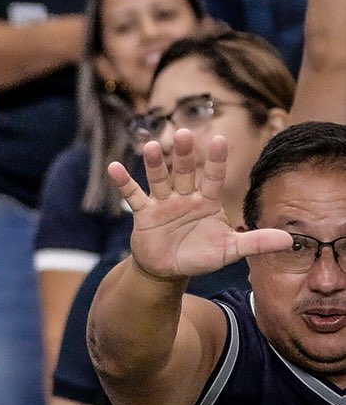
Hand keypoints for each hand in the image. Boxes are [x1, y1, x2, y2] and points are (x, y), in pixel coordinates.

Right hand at [109, 131, 291, 281]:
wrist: (168, 270)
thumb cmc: (200, 256)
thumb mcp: (229, 250)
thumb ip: (255, 241)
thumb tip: (289, 240)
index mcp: (207, 202)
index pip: (213, 177)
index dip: (215, 160)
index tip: (219, 139)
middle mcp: (185, 197)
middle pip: (185, 172)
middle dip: (184, 154)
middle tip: (184, 134)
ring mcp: (163, 203)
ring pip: (159, 179)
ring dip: (155, 163)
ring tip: (152, 146)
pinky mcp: (144, 214)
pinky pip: (133, 195)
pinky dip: (123, 182)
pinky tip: (114, 167)